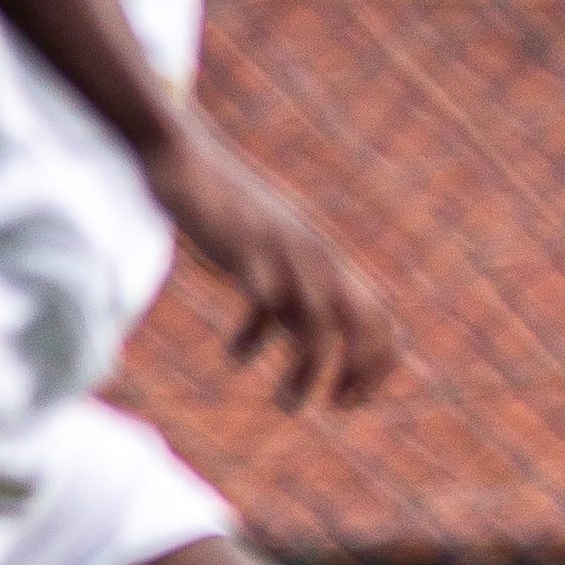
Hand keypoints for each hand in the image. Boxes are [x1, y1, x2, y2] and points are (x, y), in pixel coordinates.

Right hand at [142, 123, 403, 412]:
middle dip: (361, 371)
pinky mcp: (246, 251)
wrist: (185, 157)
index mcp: (327, 258)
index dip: (378, 360)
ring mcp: (284, 253)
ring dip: (310, 370)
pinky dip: (257, 337)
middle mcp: (316, 257)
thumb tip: (285, 328)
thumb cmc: (227, 210)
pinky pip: (265, 301)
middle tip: (339, 406)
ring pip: (319, 322)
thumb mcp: (268, 252)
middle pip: (365, 322)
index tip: (356, 396)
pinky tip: (236, 356)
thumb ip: (285, 285)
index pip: (379, 315)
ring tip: (291, 403)